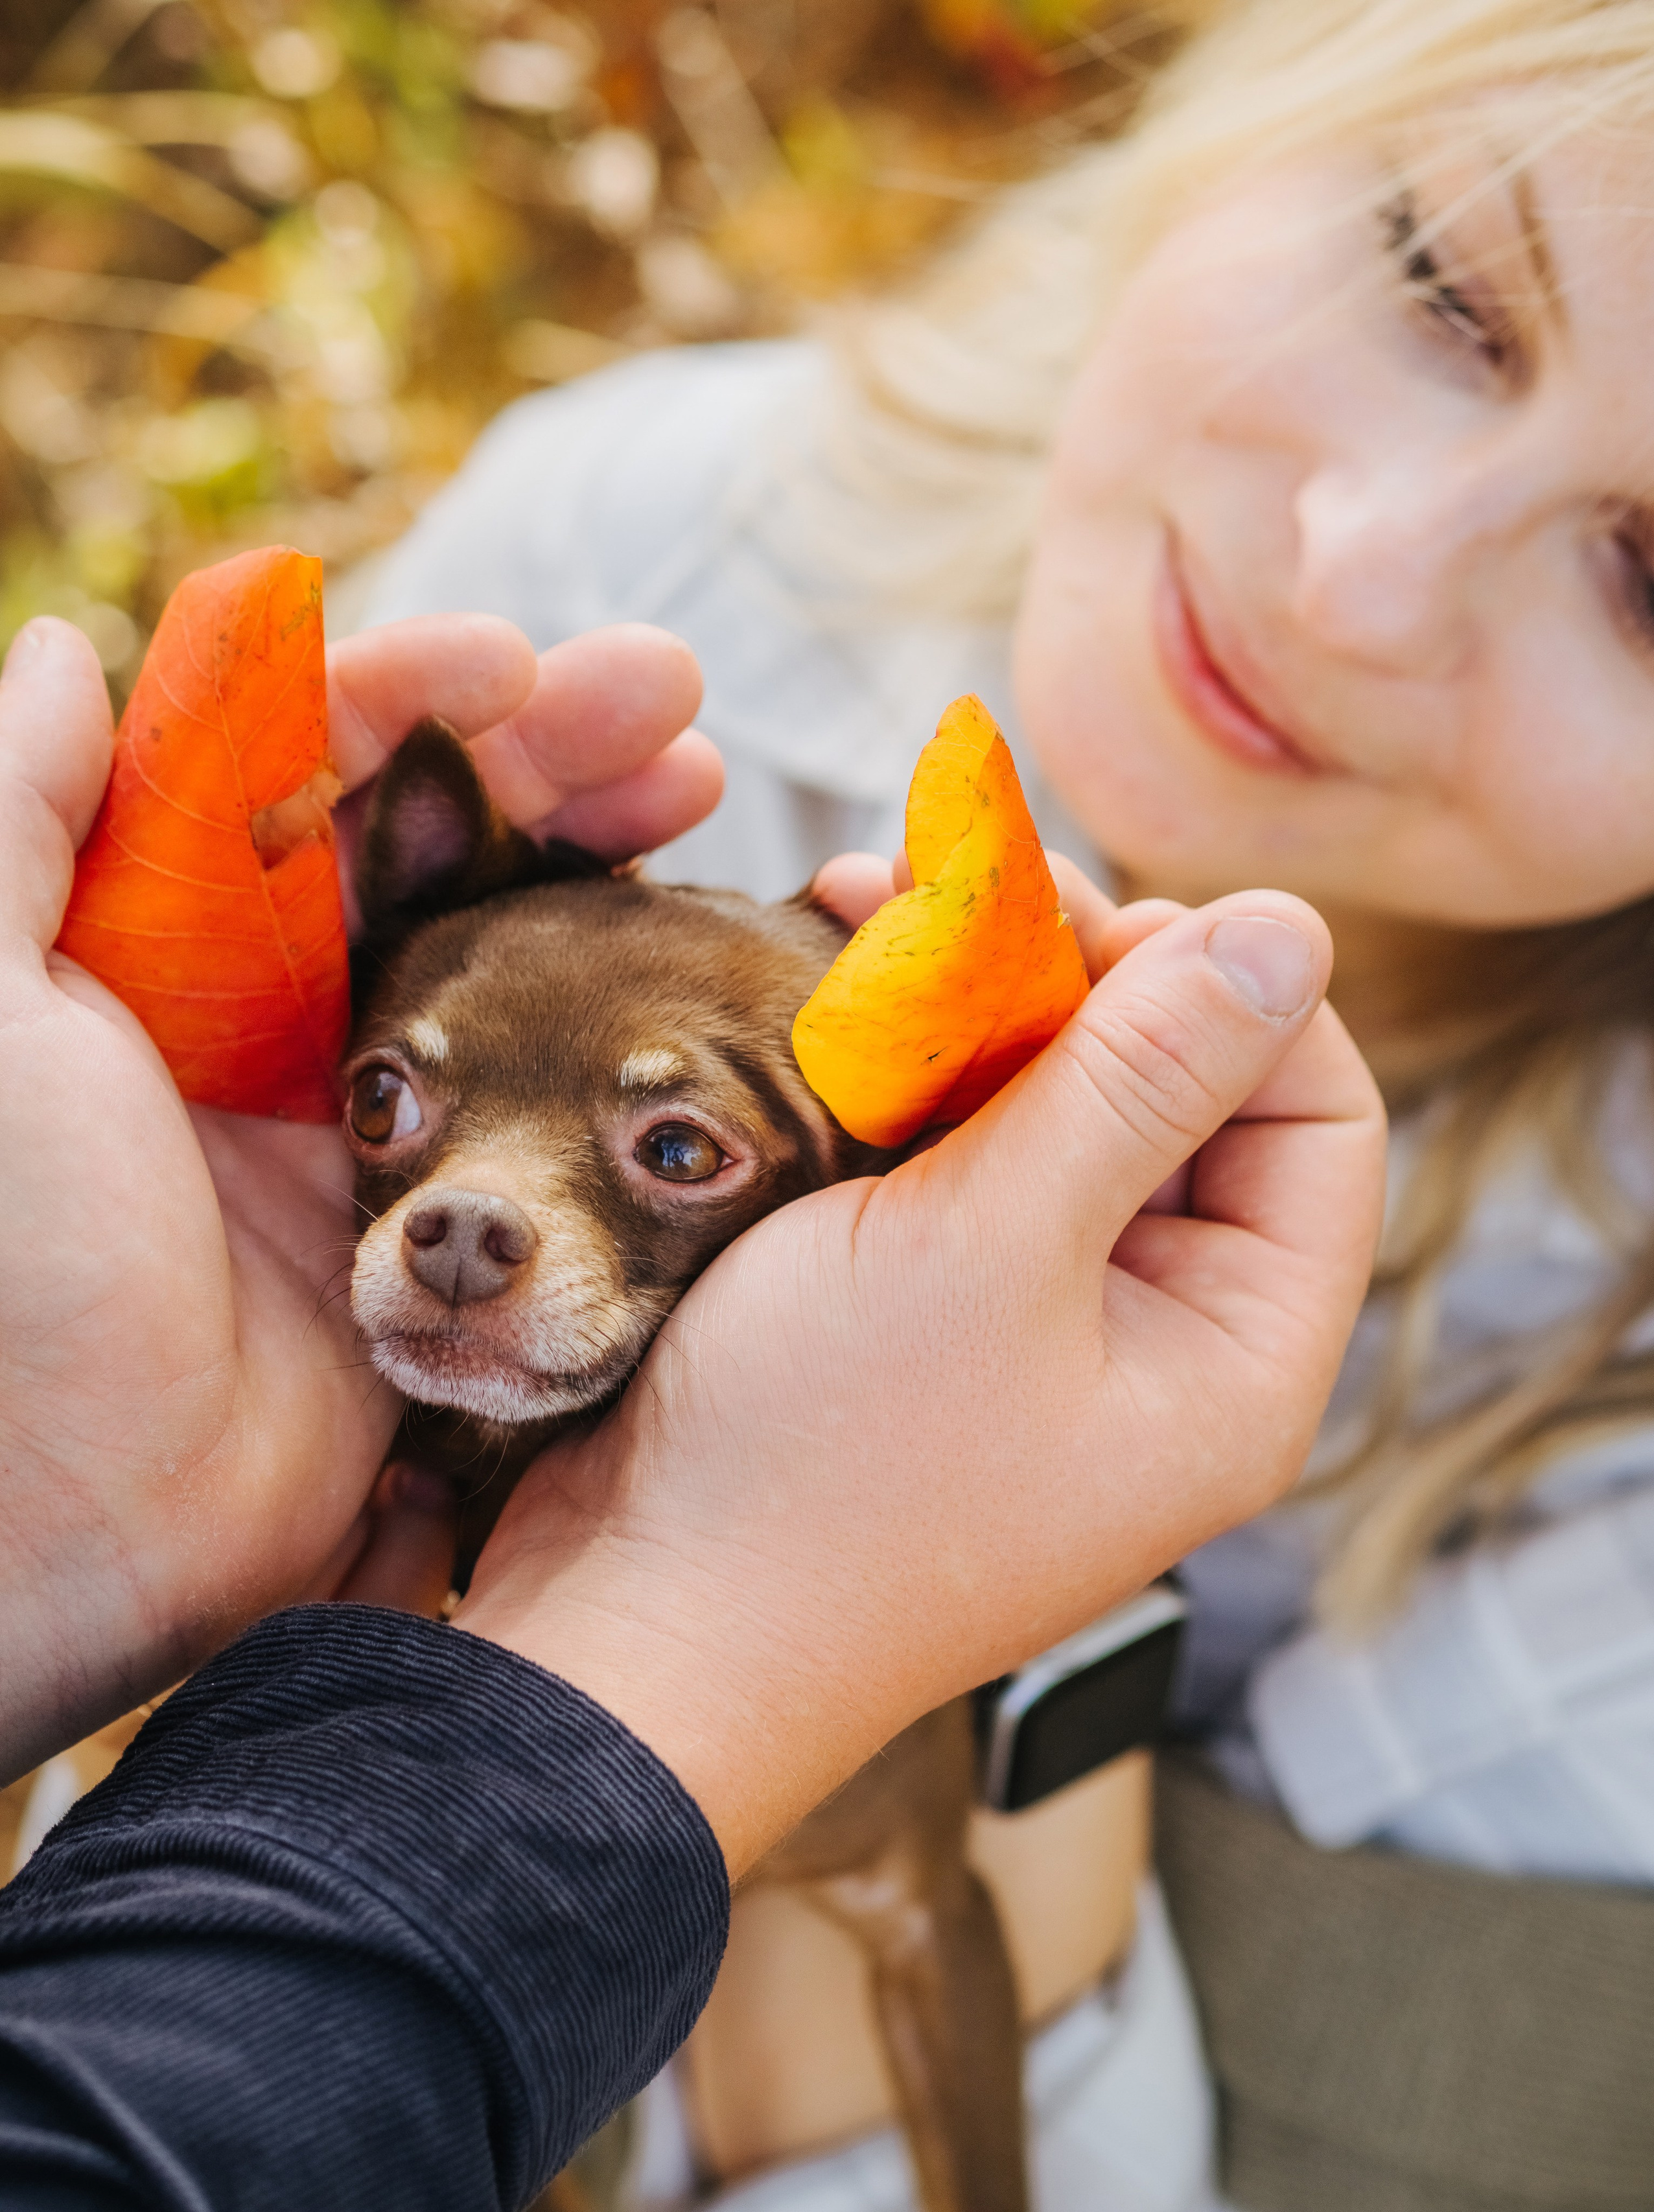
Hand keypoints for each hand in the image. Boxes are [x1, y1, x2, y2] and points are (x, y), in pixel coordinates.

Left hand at [0, 612, 716, 1781]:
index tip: (517, 663)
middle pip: (437, 838)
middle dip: (552, 752)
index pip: (299, 774)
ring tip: (705, 794)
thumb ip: (12, 824)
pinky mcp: (456, 1214)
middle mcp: (277, 1008)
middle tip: (676, 704)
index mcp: (166, 943)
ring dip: (608, 856)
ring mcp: (382, 1112)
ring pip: (519, 941)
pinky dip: (634, 1013)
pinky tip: (703, 959)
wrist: (77, 1524)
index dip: (410, 697)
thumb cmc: (12, 1263)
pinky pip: (560, 1083)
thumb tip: (64, 648)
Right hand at [456, 884, 1386, 1873]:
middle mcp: (1155, 1344)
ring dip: (978, 1006)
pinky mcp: (928, 1314)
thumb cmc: (813, 1476)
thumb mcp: (993, 1247)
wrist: (628, 1626)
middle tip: (967, 894)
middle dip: (1081, 976)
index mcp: (1233, 1359)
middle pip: (1186, 1100)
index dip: (1232, 993)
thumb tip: (1287, 933)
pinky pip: (959, 1158)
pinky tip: (829, 997)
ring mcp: (1035, 1330)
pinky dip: (906, 1070)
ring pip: (1058, 1113)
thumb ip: (1142, 1078)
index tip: (1103, 919)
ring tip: (865, 905)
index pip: (1317, 1117)